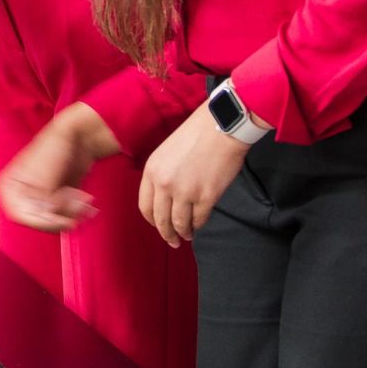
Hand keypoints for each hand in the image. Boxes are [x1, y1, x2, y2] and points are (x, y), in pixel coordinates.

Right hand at [0, 103, 120, 232]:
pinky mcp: (56, 202)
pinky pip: (65, 218)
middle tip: (77, 203)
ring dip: (72, 212)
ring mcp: (40, 199)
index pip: (18, 214)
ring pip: (54, 222)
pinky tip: (85, 200)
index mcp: (10, 185)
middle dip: (61, 214)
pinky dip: (77, 212)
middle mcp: (22, 195)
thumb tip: (45, 215)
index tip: (60, 218)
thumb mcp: (43, 172)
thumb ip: (41, 197)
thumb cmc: (56, 146)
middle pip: (39, 221)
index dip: (40, 219)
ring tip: (83, 198)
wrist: (79, 136)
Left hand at [138, 102, 253, 247]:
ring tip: (187, 235)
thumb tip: (166, 199)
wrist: (221, 127)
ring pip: (179, 223)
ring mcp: (185, 192)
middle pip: (161, 219)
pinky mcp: (206, 197)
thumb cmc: (197, 135)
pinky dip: (198, 225)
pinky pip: (199, 219)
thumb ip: (162, 174)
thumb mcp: (167, 152)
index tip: (159, 226)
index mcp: (152, 171)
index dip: (152, 220)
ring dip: (183, 232)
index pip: (145, 206)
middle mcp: (164, 184)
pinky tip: (199, 224)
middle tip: (173, 240)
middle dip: (167, 233)